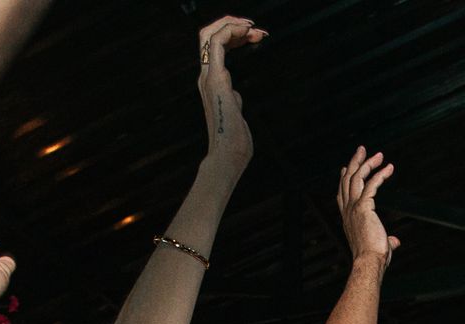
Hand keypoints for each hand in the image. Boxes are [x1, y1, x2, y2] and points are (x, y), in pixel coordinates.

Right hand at [198, 16, 262, 173]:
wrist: (228, 157)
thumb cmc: (234, 143)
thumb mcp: (236, 114)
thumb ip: (234, 101)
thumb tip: (236, 95)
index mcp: (211, 83)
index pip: (216, 47)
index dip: (234, 35)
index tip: (255, 36)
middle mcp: (206, 77)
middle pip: (209, 35)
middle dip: (233, 25)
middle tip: (258, 30)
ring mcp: (208, 77)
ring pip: (209, 34)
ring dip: (233, 25)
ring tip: (255, 30)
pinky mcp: (215, 80)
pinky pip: (216, 44)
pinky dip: (230, 31)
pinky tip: (247, 33)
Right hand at [338, 146, 399, 265]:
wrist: (369, 262)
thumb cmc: (373, 259)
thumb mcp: (380, 246)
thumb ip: (387, 241)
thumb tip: (395, 242)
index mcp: (348, 218)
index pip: (342, 194)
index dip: (344, 179)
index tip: (347, 167)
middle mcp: (348, 211)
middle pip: (347, 180)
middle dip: (355, 163)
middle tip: (362, 149)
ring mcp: (354, 208)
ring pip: (357, 177)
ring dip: (367, 163)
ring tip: (379, 154)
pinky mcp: (363, 207)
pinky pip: (371, 184)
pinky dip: (380, 174)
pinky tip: (389, 168)